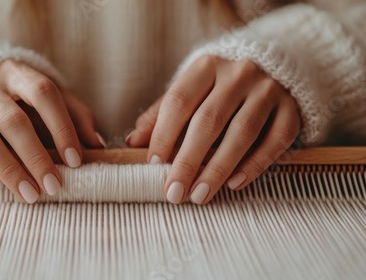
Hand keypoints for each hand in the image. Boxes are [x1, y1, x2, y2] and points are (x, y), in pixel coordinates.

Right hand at [0, 60, 104, 202]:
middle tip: (53, 187)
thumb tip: (97, 144)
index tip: (75, 161)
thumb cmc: (17, 97)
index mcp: (18, 72)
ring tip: (28, 194)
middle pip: (12, 119)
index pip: (43, 93)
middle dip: (35, 156)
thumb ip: (75, 115)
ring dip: (6, 167)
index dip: (61, 127)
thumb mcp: (49, 97)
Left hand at [127, 56, 299, 203]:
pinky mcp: (292, 108)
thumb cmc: (220, 83)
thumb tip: (133, 141)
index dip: (164, 133)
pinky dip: (255, 164)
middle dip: (188, 160)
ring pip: (242, 132)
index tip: (153, 164)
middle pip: (209, 121)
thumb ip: (163, 113)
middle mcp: (238, 73)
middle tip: (174, 192)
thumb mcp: (191, 88)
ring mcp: (269, 89)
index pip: (179, 101)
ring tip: (199, 195)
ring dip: (218, 168)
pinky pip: (275, 140)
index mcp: (206, 65)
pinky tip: (235, 183)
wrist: (275, 62)